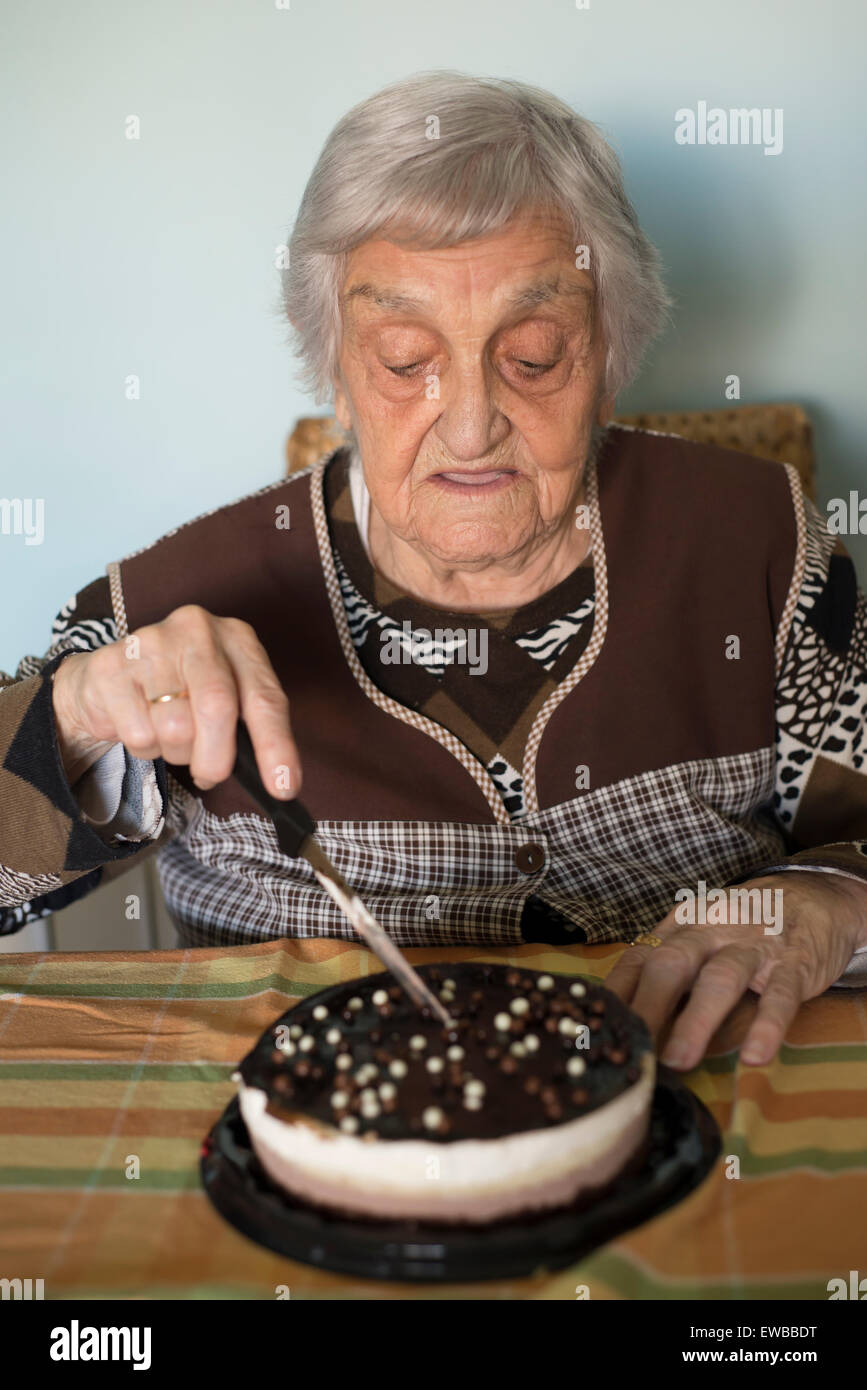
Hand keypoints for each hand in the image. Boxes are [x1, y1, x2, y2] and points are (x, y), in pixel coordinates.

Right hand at [51, 604, 301, 797]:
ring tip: (168, 734)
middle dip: (216, 758)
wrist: (110, 678)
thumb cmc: (179, 691)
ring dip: (174, 751)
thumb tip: (278, 781)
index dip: (276, 745)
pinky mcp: (111, 668)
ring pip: (175, 727)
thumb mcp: (224, 697)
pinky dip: (144, 747)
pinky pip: (139, 734)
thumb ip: (248, 727)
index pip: (265, 697)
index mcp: (236, 638)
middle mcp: (197, 629)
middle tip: (210, 776)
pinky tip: (139, 724)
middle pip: (217, 707)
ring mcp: (151, 643)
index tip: (284, 787)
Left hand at [606, 872, 866, 1069]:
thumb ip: (667, 968)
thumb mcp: (700, 933)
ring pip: (720, 979)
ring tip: (679, 1061)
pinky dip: (767, 1026)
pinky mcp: (794, 964)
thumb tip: (624, 1019)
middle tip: (632, 1050)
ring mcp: (754, 946)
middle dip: (648, 1007)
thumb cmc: (742, 926)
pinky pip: (780, 996)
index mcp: (681, 924)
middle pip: (672, 964)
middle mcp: (711, 929)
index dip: (617, 994)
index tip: (597, 1031)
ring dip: (696, 1020)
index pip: (640, 957)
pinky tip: (754, 1056)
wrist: (814, 894)